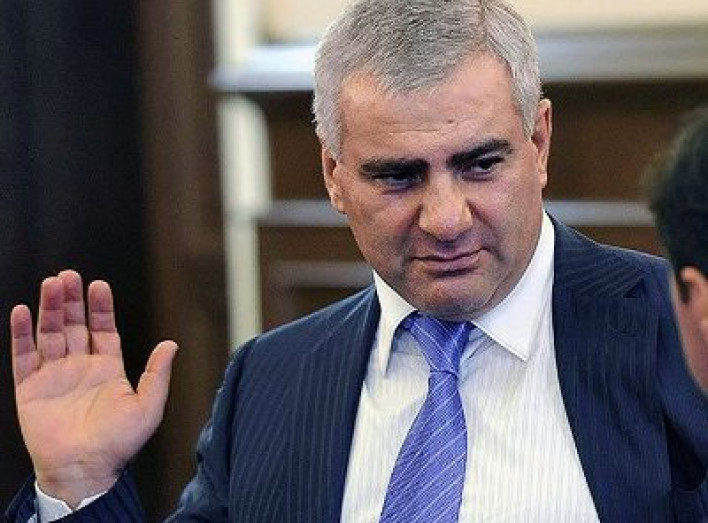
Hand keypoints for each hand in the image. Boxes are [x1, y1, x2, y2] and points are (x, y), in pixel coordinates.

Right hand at [10, 270, 177, 507]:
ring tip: (51, 283)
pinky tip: (23, 311)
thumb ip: (157, 373)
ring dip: (49, 309)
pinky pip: (23, 356)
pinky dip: (21, 333)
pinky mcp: (30, 389)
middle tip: (69, 275)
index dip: (101, 307)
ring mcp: (54, 376)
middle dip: (72, 300)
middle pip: (74, 325)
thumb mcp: (148, 406)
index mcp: (107, 369)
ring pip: (50, 334)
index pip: (103, 329)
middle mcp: (80, 368)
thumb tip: (171, 343)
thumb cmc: (118, 443)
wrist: (84, 470)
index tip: (98, 285)